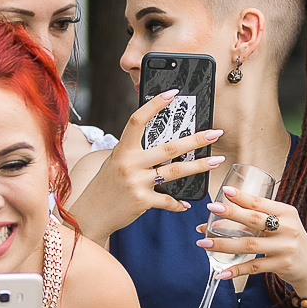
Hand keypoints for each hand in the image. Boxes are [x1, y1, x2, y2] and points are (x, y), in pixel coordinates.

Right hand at [72, 91, 224, 233]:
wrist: (90, 215)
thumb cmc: (105, 187)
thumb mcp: (114, 163)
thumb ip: (134, 153)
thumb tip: (162, 145)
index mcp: (122, 150)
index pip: (138, 120)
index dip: (155, 105)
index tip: (173, 93)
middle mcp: (129, 163)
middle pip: (169, 147)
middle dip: (196, 139)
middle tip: (216, 133)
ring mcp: (136, 182)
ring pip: (175, 171)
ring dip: (199, 166)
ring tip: (216, 160)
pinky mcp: (141, 201)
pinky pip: (168, 200)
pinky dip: (178, 203)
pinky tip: (187, 203)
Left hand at [200, 185, 306, 296]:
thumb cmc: (289, 240)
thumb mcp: (281, 224)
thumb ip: (256, 220)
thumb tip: (216, 221)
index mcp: (286, 212)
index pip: (261, 203)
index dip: (242, 197)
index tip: (225, 191)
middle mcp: (287, 228)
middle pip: (255, 220)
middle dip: (231, 213)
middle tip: (211, 208)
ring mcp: (284, 248)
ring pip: (250, 245)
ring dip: (224, 244)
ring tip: (204, 243)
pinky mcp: (281, 265)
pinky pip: (254, 267)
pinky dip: (236, 270)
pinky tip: (221, 272)